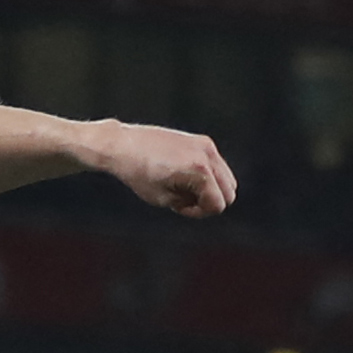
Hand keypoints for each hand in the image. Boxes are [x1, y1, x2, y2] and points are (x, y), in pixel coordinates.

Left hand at [87, 121, 236, 218]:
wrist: (123, 146)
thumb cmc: (139, 175)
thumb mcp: (164, 200)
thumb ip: (190, 203)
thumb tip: (207, 200)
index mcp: (199, 172)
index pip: (218, 205)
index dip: (199, 213)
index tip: (177, 207)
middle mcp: (207, 156)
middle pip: (229, 192)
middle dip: (208, 201)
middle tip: (182, 198)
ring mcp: (206, 145)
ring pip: (226, 179)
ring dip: (210, 189)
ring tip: (183, 188)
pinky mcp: (201, 140)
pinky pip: (216, 166)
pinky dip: (207, 176)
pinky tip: (182, 175)